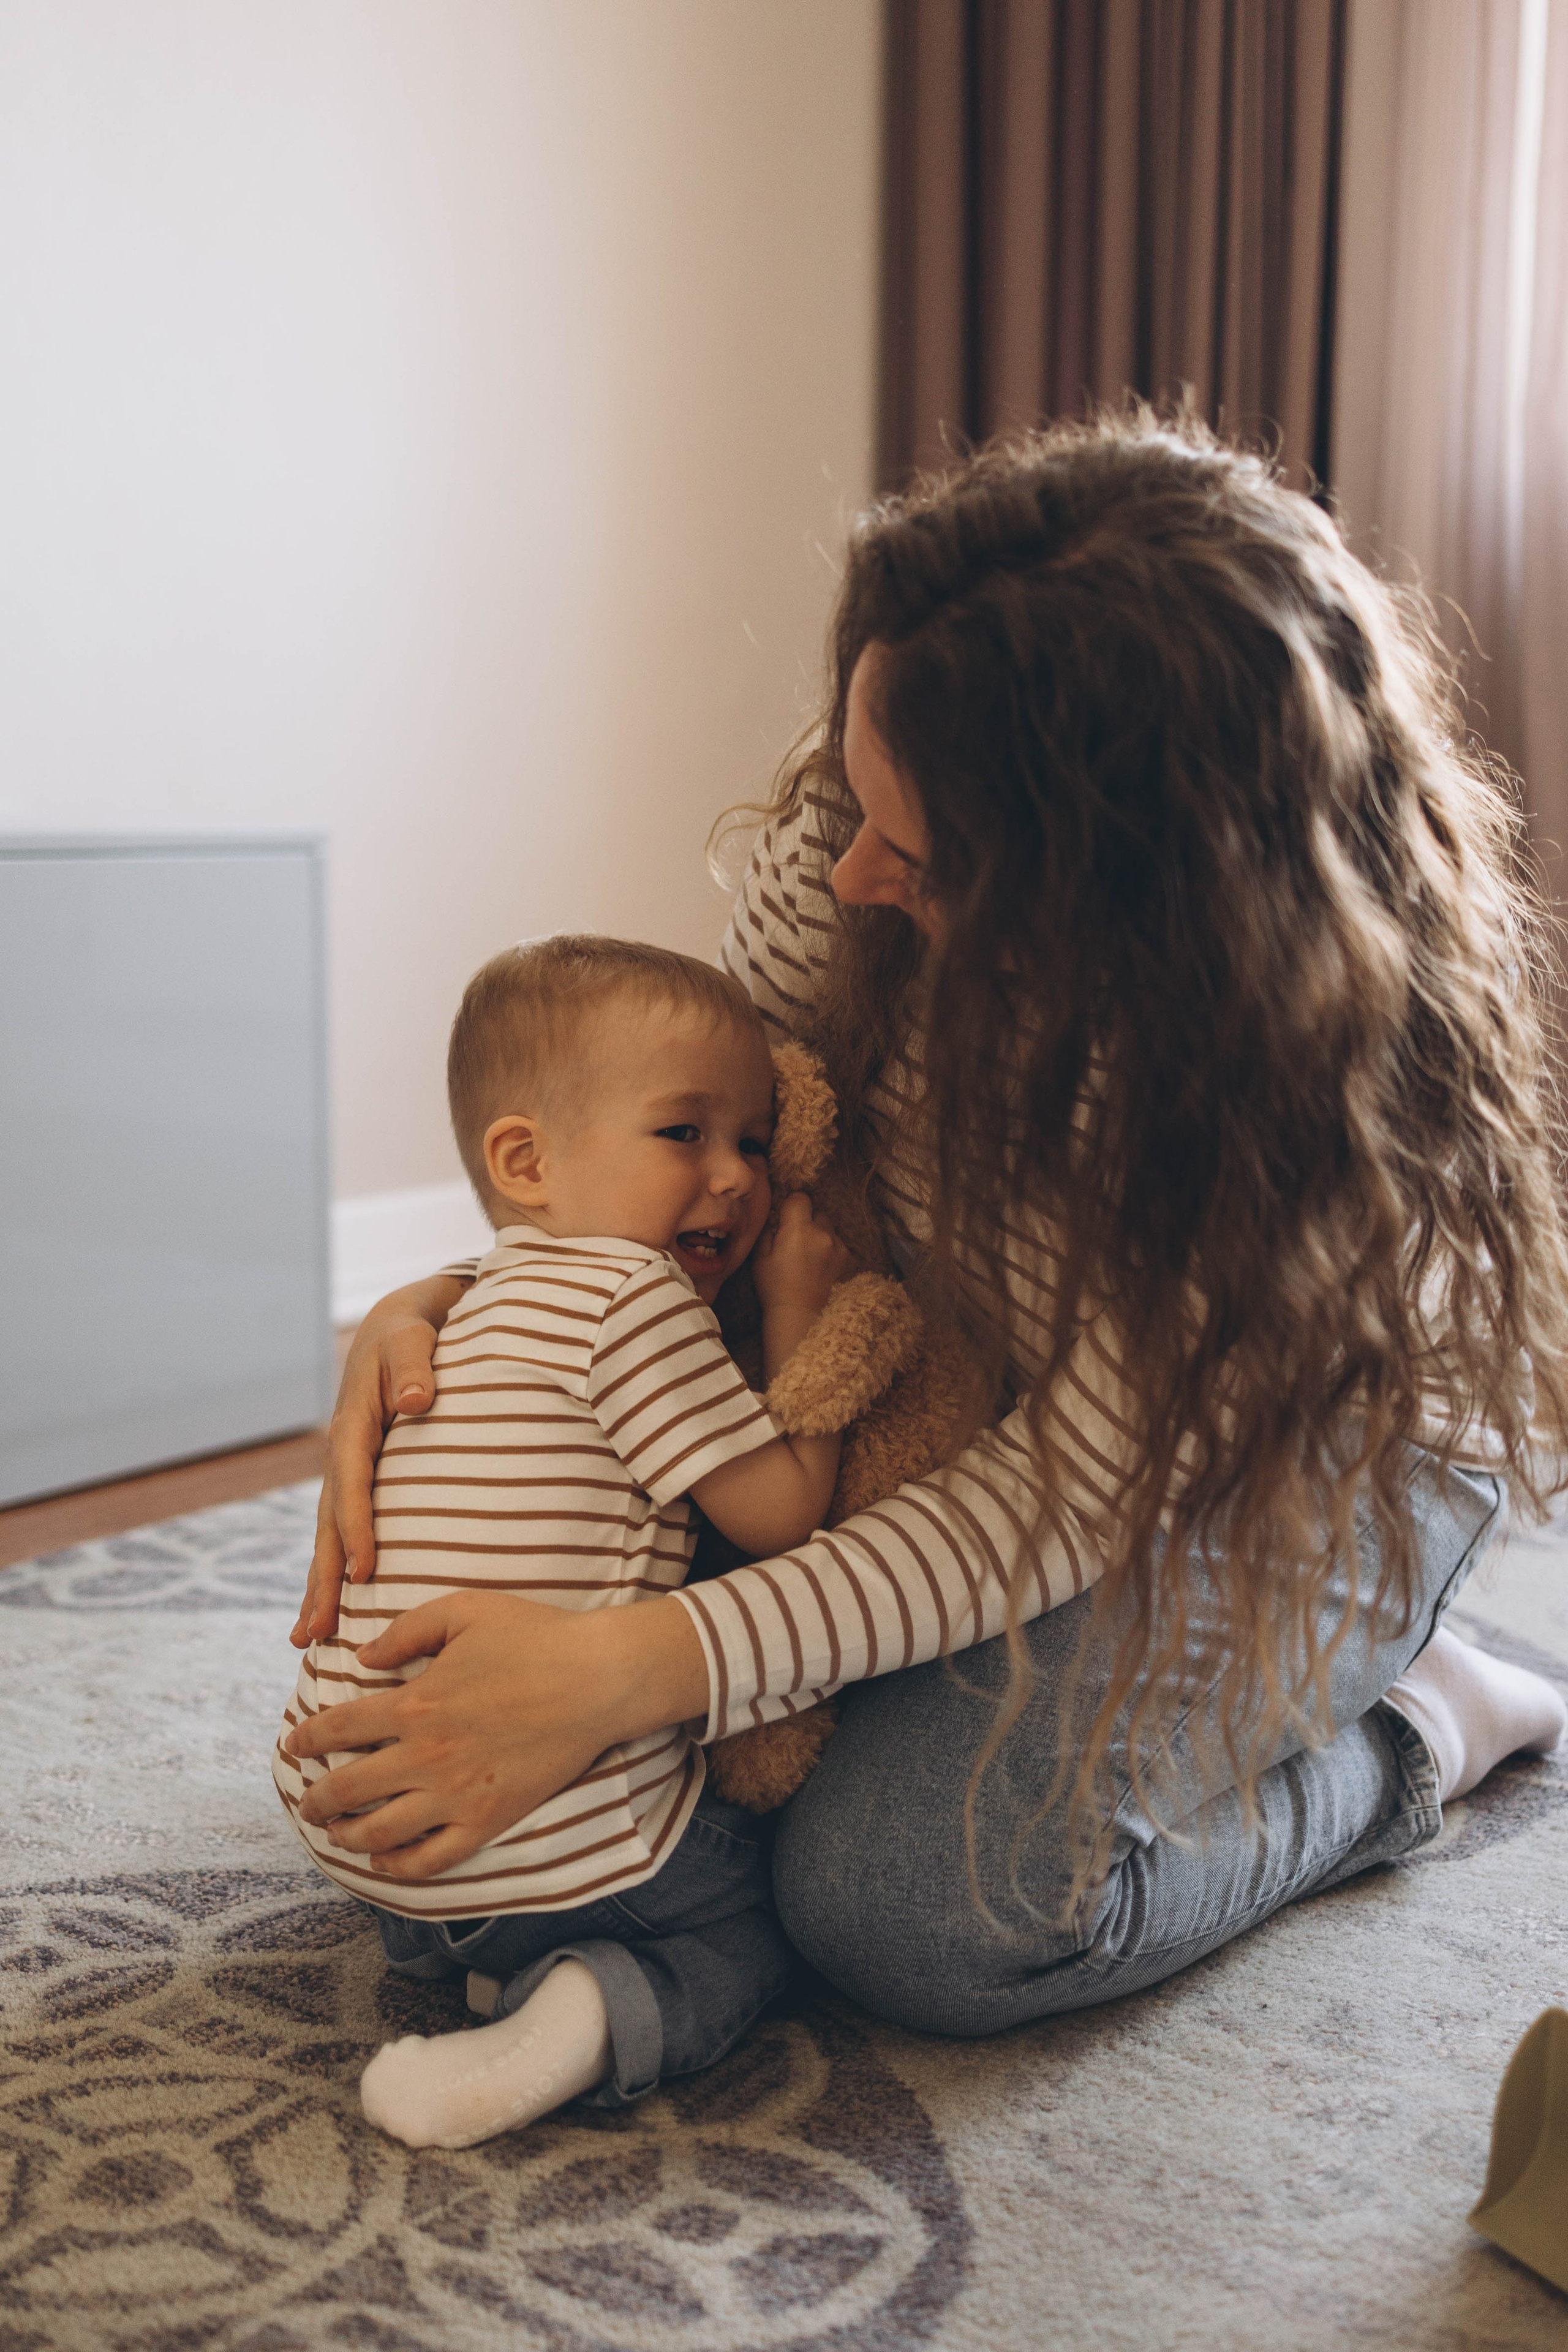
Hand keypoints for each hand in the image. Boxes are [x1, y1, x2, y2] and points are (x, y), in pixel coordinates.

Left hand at [283, 1589, 708, 1877]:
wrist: (598, 1679)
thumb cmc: (535, 1636)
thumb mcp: (466, 1610)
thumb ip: (407, 1630)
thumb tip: (363, 1658)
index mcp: (416, 1702)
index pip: (338, 1728)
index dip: (307, 1739)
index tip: (294, 1745)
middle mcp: (426, 1755)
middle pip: (347, 1789)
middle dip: (316, 1798)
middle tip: (307, 1800)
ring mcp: (456, 1794)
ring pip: (379, 1832)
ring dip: (346, 1835)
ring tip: (336, 1832)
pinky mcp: (488, 1820)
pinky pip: (431, 1859)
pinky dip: (398, 1867)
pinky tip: (384, 1860)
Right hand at [290, 1276, 465, 1648]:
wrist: (397, 1326)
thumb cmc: (412, 1332)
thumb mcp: (414, 1337)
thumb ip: (415, 1366)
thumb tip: (417, 1401)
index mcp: (353, 1425)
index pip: (352, 1483)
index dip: (355, 1527)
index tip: (362, 1571)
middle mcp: (342, 1455)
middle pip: (328, 1525)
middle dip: (323, 1579)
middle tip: (316, 1634)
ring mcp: (345, 1472)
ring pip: (329, 1536)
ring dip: (321, 1586)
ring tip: (309, 1640)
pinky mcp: (357, 1481)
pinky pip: (342, 1531)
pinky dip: (336, 1568)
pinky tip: (336, 1609)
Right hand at [750, 1192, 855, 1318]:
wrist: (800, 1315)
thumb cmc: (774, 1287)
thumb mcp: (760, 1257)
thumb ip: (769, 1230)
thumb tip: (776, 1218)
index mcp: (799, 1228)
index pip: (800, 1197)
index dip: (792, 1206)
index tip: (786, 1219)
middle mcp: (823, 1232)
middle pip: (817, 1212)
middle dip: (808, 1221)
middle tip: (797, 1241)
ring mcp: (839, 1246)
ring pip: (830, 1229)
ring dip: (821, 1236)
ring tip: (810, 1257)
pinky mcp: (849, 1259)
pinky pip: (839, 1245)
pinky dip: (831, 1251)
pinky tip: (821, 1267)